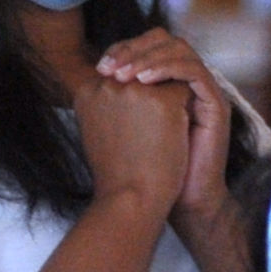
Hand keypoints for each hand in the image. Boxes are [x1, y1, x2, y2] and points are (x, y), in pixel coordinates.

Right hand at [75, 71, 191, 215]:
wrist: (131, 199)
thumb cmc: (115, 171)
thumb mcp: (96, 129)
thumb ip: (106, 103)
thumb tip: (128, 84)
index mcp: (86, 90)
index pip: (120, 72)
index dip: (134, 94)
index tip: (132, 125)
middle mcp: (107, 83)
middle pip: (143, 71)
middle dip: (151, 92)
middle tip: (148, 132)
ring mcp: (135, 89)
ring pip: (164, 78)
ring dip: (167, 100)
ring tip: (159, 134)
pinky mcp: (163, 100)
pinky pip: (183, 90)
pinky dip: (184, 110)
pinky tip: (174, 134)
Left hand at [98, 28, 233, 221]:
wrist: (172, 199)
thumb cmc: (142, 168)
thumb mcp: (122, 122)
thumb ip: (115, 96)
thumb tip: (94, 71)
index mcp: (166, 83)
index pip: (148, 45)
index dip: (123, 49)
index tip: (100, 67)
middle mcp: (186, 82)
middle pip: (165, 40)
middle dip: (135, 48)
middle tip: (111, 67)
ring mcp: (203, 91)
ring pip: (180, 49)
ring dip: (148, 58)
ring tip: (126, 75)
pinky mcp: (216, 103)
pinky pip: (193, 70)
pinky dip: (166, 70)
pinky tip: (144, 82)